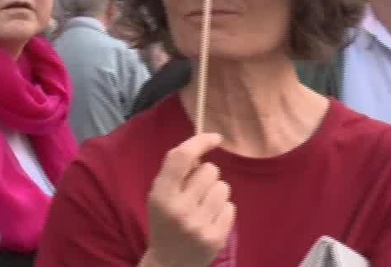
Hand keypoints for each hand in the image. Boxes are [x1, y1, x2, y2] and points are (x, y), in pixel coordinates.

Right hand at [141, 133, 235, 266]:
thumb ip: (177, 172)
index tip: (215, 137)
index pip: (181, 158)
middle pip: (210, 170)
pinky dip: (222, 211)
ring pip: (223, 187)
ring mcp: (199, 225)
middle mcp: (180, 210)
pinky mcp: (216, 238)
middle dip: (206, 176)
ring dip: (215, 193)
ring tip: (202, 208)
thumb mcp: (160, 197)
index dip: (200, 142)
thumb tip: (203, 146)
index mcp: (160, 197)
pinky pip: (230, 207)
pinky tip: (209, 221)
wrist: (168, 264)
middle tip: (195, 193)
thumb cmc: (166, 222)